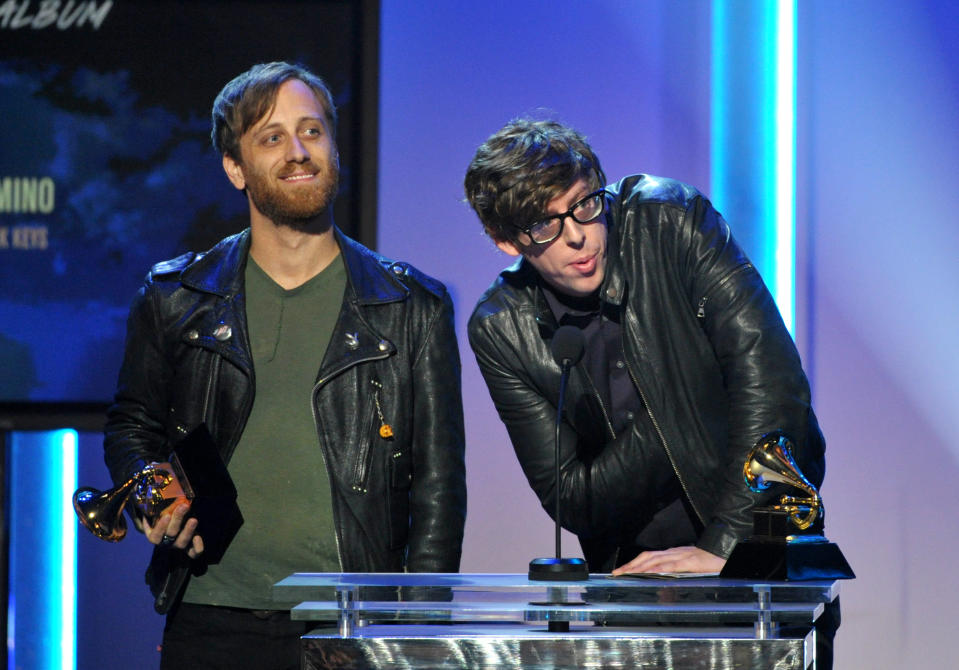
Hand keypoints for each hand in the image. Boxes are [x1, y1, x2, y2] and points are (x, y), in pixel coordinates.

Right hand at [143, 502, 203, 558]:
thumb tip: (152, 494)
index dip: (160, 527)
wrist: (176, 524)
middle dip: (177, 520)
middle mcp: (166, 542)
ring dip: (188, 531)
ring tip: (193, 520)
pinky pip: (194, 553)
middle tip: (184, 506)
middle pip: (171, 534)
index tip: (166, 516)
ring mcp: (178, 546)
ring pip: (182, 542)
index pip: (155, 536)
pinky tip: (198, 537)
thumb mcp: (158, 512)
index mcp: (155, 535)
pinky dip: (197, 547)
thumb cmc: (165, 516)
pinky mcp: (190, 548)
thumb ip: (155, 507)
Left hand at [610, 545, 725, 575]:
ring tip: (626, 574)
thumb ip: (678, 574)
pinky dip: (659, 569)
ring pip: (655, 559)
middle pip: (647, 557)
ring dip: (639, 567)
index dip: (634, 563)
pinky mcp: (690, 561)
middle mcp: (674, 552)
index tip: (622, 570)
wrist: (727, 549)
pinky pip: (671, 565)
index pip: (649, 557)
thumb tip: (666, 589)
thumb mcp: (691, 567)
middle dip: (630, 565)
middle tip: (616, 573)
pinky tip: (650, 573)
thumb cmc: (711, 559)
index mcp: (673, 553)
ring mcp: (681, 555)